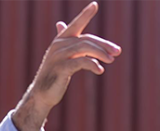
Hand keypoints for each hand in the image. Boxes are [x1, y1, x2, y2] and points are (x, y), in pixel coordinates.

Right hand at [13, 1, 120, 130]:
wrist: (42, 93)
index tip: (95, 5)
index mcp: (61, 40)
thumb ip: (66, 42)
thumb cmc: (54, 74)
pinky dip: (92, 64)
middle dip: (104, 44)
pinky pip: (80, 62)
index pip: (76, 24)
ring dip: (101, 53)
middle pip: (86, 39)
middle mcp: (60, 45)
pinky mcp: (61, 68)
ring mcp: (59, 56)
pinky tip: (100, 70)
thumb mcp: (61, 56)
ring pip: (84, 48)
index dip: (85, 14)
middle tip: (118, 51)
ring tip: (111, 60)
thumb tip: (61, 24)